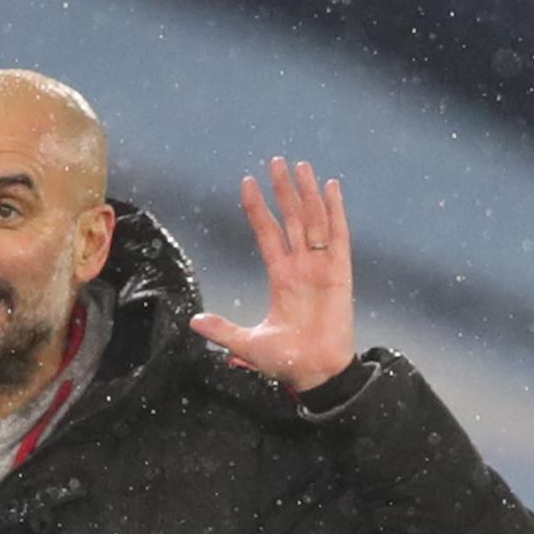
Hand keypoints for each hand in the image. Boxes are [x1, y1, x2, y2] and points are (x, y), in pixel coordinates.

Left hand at [189, 156, 355, 391]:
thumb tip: (193, 321)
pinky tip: (331, 188)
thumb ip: (222, 330)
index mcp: (282, 278)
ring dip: (307, 193)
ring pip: (314, 221)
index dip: (259, 209)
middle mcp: (302, 267)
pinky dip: (336, 212)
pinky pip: (339, 237)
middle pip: (292, 219)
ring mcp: (321, 268)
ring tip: (300, 165)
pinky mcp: (340, 274)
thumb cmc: (287, 361)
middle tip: (276, 161)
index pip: (268, 234)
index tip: (248, 183)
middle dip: (284, 190)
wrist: (315, 372)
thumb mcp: (246, 344)